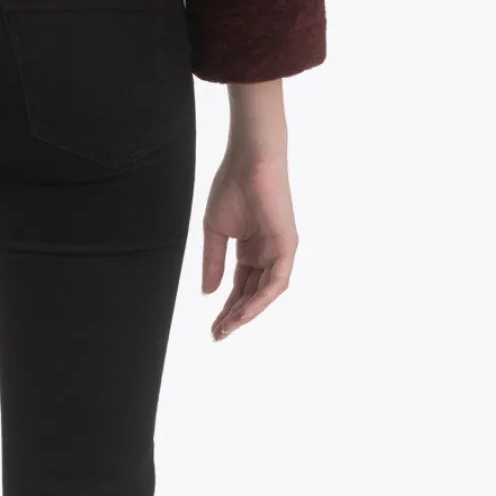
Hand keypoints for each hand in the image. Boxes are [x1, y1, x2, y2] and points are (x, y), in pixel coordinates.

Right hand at [202, 146, 298, 339]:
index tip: (212, 326)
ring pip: (265, 293)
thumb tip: (208, 293)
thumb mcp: (215, 232)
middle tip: (217, 335)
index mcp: (251, 250)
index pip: (240, 287)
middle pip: (252, 294)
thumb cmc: (231, 186)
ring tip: (227, 328)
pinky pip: (276, 282)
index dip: (225, 308)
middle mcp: (267, 254)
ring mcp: (279, 251)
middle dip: (234, 316)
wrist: (248, 160)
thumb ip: (213, 263)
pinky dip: (260, 300)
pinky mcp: (288, 246)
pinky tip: (243, 312)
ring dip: (246, 313)